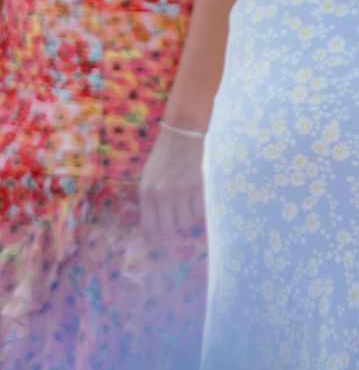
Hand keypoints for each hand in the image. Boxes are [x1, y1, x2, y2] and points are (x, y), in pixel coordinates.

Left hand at [137, 120, 206, 248]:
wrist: (184, 132)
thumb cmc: (165, 156)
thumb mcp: (149, 177)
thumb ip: (151, 200)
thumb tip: (154, 227)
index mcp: (147, 192)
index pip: (150, 227)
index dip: (157, 236)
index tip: (163, 237)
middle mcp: (163, 193)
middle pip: (170, 228)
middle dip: (174, 225)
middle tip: (178, 216)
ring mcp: (182, 190)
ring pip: (186, 220)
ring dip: (188, 215)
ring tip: (188, 201)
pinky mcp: (200, 186)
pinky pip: (200, 210)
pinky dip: (200, 207)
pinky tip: (197, 194)